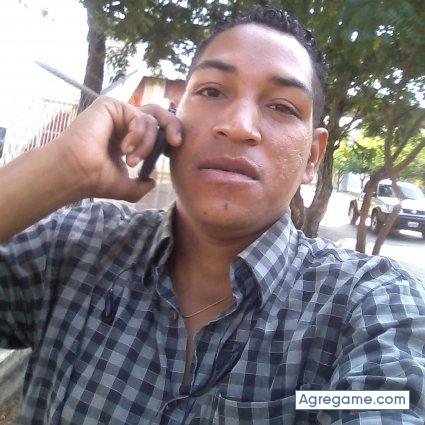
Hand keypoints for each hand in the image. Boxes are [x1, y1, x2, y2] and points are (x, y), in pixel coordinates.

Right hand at [56, 96, 182, 201]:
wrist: (77, 174)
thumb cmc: (95, 180)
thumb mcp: (125, 187)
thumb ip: (140, 185)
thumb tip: (153, 181)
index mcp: (125, 138)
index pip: (154, 129)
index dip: (167, 136)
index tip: (173, 150)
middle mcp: (121, 123)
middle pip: (157, 114)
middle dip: (172, 126)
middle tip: (176, 142)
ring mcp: (115, 113)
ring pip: (150, 121)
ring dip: (146, 145)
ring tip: (131, 161)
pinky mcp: (109, 105)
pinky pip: (138, 117)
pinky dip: (138, 136)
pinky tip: (124, 149)